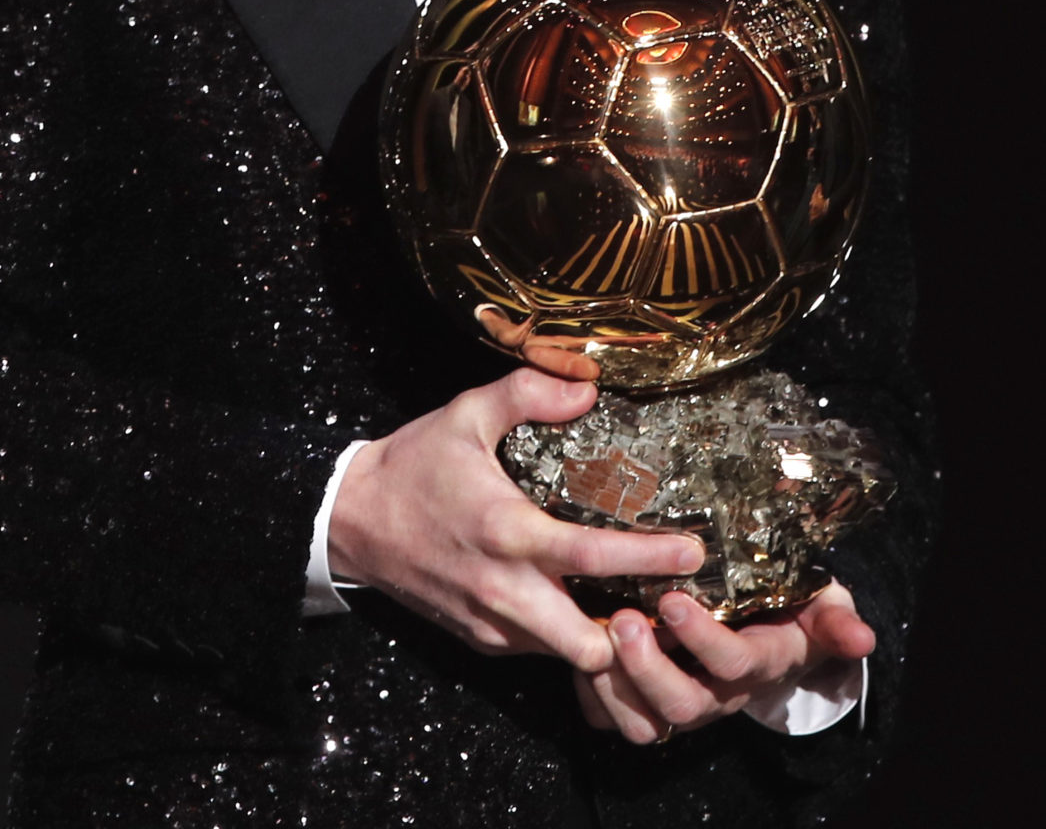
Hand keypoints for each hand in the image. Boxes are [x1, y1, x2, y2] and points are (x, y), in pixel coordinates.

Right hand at [328, 370, 704, 674]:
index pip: (592, 555)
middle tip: (663, 604)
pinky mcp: (480, 638)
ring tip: (630, 607)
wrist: (351, 520)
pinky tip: (576, 603)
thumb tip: (588, 387)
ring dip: (600, 639)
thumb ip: (528, 393)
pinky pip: (537, 650)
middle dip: (632, 636)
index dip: (649, 559)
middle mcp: (503, 589)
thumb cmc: (414, 464)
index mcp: (507, 531)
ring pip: (565, 657)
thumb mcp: (466, 413)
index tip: (694, 555)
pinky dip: (562, 637)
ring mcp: (490, 622)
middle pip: (588, 645)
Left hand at [575, 582, 875, 745]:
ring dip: (613, 686)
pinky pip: (610, 721)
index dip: (702, 639)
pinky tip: (578, 653)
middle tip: (622, 620)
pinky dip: (589, 696)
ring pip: (644, 724)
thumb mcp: (823, 609)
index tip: (673, 600)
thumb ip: (837, 622)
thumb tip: (865, 638)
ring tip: (592, 636)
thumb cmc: (792, 612)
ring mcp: (681, 702)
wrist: (772, 636)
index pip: (732, 664)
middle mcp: (718, 694)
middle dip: (648, 668)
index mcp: (758, 665)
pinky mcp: (647, 705)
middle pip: (682, 705)